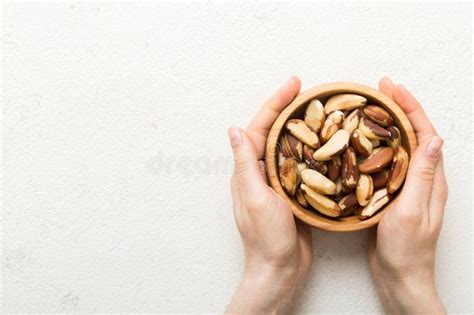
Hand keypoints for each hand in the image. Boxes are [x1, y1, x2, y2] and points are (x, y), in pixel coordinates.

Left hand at [226, 77, 311, 313]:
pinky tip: (325, 143)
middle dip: (289, 107)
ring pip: (288, 144)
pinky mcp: (292, 191)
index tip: (294, 84)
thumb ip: (245, 163)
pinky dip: (310, 149)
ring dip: (301, 125)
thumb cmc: (265, 237)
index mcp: (248, 168)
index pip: (260, 126)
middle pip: (274, 130)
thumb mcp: (254, 197)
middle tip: (309, 89)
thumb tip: (234, 129)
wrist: (279, 268)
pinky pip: (300, 163)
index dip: (276, 103)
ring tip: (319, 109)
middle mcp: (260, 171)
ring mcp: (277, 180)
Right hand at [368, 77, 447, 313]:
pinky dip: (375, 147)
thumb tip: (433, 138)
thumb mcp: (413, 210)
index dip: (410, 108)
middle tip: (379, 89)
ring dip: (386, 124)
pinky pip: (386, 163)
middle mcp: (422, 178)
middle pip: (412, 134)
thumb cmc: (407, 249)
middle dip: (398, 108)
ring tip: (369, 108)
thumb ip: (423, 175)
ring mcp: (407, 186)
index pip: (424, 133)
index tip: (392, 88)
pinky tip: (360, 143)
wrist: (399, 276)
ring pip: (398, 147)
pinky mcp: (392, 194)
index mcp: (432, 179)